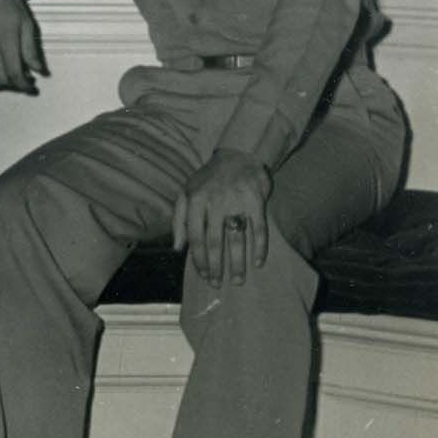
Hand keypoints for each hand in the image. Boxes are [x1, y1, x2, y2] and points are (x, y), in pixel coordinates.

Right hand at [0, 0, 46, 93]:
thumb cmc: (10, 6)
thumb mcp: (27, 26)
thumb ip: (31, 51)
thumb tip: (39, 70)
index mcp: (5, 41)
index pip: (14, 73)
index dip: (24, 85)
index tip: (31, 86)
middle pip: (1, 79)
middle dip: (15, 86)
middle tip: (26, 82)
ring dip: (2, 84)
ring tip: (13, 79)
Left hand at [172, 148, 272, 287]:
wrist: (238, 154)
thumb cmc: (209, 179)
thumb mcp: (186, 192)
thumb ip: (178, 220)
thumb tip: (177, 248)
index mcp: (195, 201)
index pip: (195, 237)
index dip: (198, 259)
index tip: (203, 275)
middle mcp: (214, 202)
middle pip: (214, 242)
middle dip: (215, 266)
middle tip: (217, 283)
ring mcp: (236, 201)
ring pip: (236, 238)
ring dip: (237, 262)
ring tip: (237, 280)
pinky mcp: (256, 201)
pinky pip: (258, 228)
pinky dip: (259, 247)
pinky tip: (258, 262)